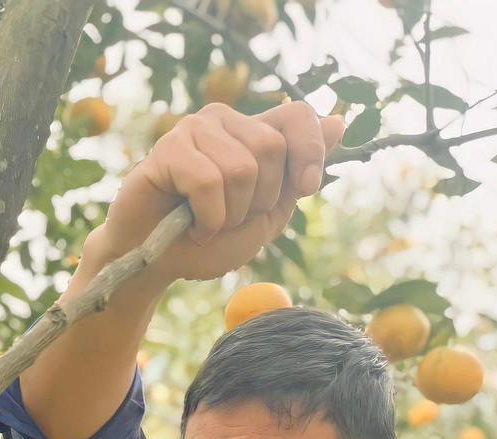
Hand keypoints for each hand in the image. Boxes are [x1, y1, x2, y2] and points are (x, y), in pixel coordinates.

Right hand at [94, 101, 344, 284]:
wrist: (157, 265)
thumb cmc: (208, 240)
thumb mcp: (267, 215)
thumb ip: (297, 175)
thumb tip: (339, 122)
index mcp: (251, 132)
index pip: (297, 115)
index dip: (310, 150)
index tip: (304, 189)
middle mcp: (223, 121)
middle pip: (271, 149)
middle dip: (259, 199)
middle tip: (231, 218)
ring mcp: (192, 130)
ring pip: (240, 169)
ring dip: (229, 214)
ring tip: (208, 224)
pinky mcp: (166, 149)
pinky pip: (207, 181)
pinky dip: (207, 219)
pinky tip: (192, 227)